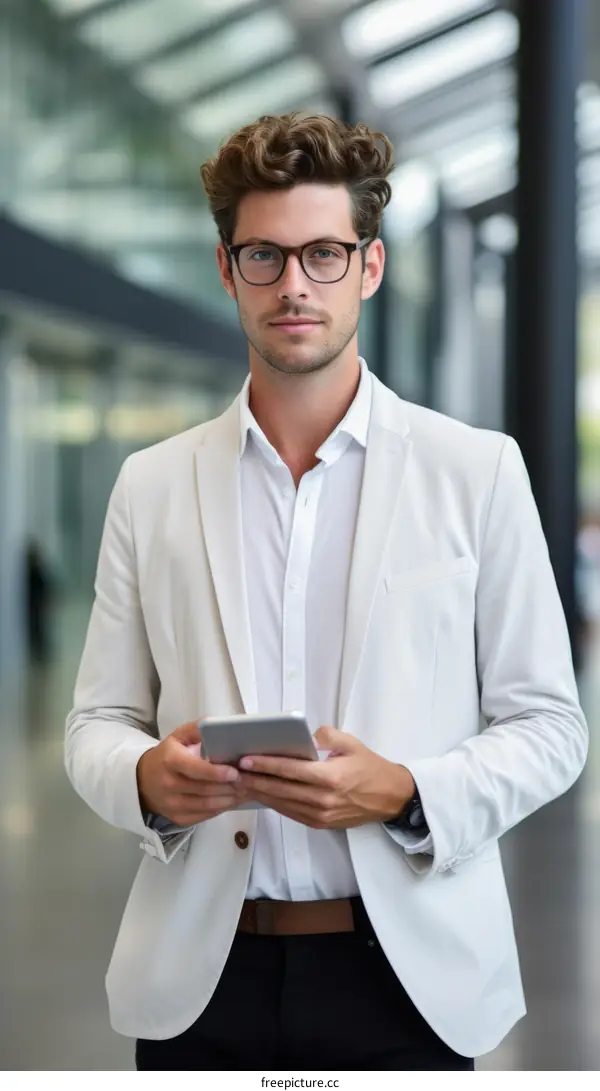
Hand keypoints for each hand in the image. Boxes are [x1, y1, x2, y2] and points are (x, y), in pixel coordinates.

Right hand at [136, 720, 248, 825]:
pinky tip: (233, 801)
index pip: (195, 769)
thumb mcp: (178, 736)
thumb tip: (219, 726)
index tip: (235, 772)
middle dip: (229, 786)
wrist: (143, 781)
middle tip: (248, 781)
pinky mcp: (177, 818)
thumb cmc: (167, 755)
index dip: (217, 772)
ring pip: (207, 805)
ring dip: (229, 799)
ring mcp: (172, 804)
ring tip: (245, 791)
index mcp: (170, 760)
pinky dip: (221, 809)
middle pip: (205, 789)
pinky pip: (204, 815)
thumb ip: (197, 729)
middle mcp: (169, 784)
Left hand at [236, 724, 414, 829]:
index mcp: (330, 777)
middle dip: (254, 780)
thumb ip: (327, 736)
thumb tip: (306, 734)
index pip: (290, 770)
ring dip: (260, 793)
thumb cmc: (370, 768)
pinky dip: (274, 803)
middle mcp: (323, 799)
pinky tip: (262, 794)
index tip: (245, 760)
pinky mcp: (320, 823)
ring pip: (282, 804)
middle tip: (233, 772)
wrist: (390, 798)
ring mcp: (320, 814)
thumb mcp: (352, 744)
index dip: (265, 765)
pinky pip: (291, 813)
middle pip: (280, 789)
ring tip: (241, 783)